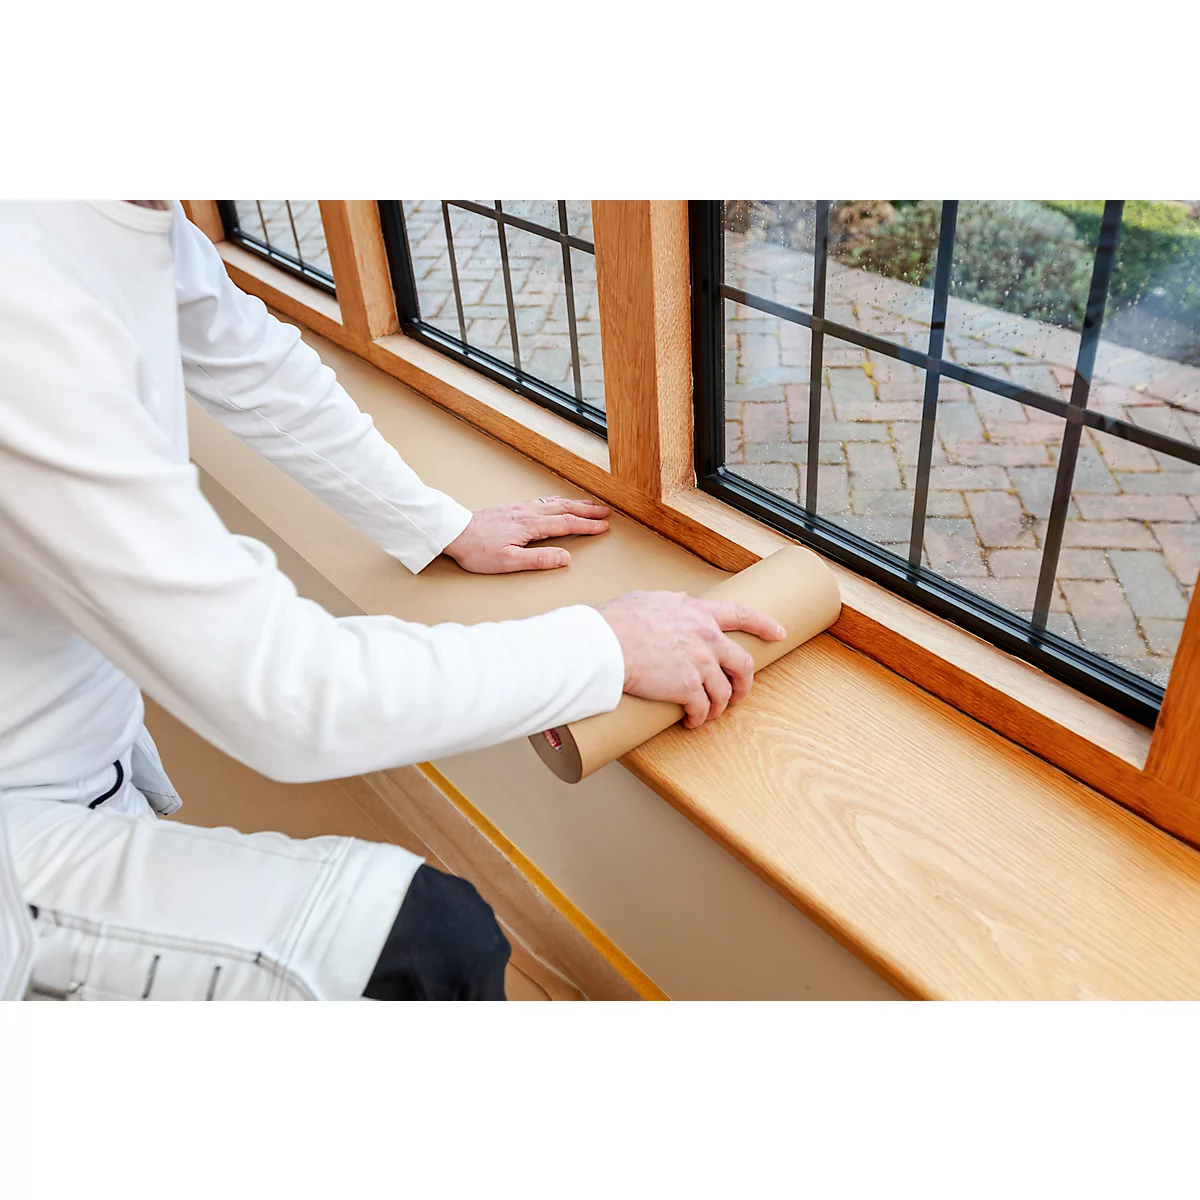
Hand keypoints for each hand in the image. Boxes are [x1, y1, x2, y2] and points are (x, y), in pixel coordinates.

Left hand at [444, 496, 610, 573]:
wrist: (454, 532)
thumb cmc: (478, 550)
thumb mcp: (508, 562)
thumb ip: (538, 559)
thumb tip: (565, 558)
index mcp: (530, 526)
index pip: (566, 524)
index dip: (587, 525)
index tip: (604, 527)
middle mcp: (528, 513)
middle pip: (564, 508)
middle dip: (587, 510)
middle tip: (606, 512)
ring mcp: (520, 508)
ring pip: (554, 501)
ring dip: (574, 502)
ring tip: (590, 504)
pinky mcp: (512, 508)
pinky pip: (542, 500)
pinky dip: (557, 500)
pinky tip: (558, 502)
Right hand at [596, 591, 785, 727]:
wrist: (603, 644)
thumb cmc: (616, 621)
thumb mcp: (649, 599)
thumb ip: (671, 601)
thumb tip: (681, 599)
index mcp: (698, 613)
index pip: (742, 615)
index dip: (764, 625)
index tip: (778, 633)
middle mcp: (705, 637)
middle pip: (742, 663)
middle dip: (745, 683)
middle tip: (740, 693)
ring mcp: (699, 663)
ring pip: (725, 691)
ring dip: (720, 705)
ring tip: (709, 712)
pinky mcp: (686, 688)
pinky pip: (703, 708)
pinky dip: (700, 718)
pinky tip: (693, 721)